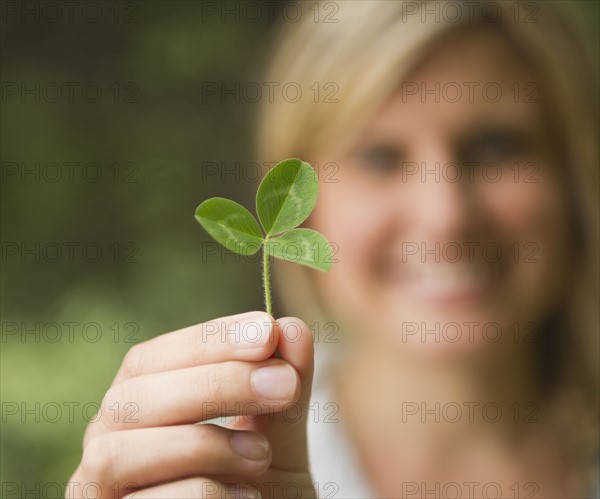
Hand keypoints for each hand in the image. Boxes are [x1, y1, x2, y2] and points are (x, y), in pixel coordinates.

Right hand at [66, 311, 315, 497]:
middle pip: (134, 397)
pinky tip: (245, 497)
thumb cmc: (258, 483)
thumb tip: (291, 329)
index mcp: (139, 401)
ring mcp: (99, 489)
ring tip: (261, 455)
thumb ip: (283, 383)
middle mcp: (107, 440)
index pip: (153, 357)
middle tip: (284, 384)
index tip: (267, 332)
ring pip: (121, 452)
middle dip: (216, 384)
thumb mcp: (278, 433)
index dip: (208, 340)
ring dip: (205, 444)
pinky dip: (203, 493)